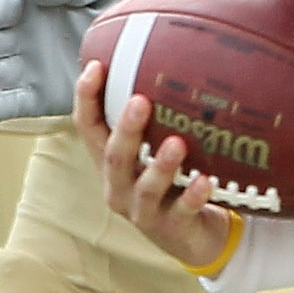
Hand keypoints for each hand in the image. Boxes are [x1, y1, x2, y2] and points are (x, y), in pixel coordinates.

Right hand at [75, 56, 235, 270]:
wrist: (194, 239)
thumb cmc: (173, 183)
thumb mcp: (158, 148)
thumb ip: (161, 115)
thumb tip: (179, 53)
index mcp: (111, 162)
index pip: (89, 127)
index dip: (87, 98)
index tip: (97, 66)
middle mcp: (118, 185)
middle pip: (114, 156)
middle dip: (126, 129)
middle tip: (140, 101)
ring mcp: (142, 211)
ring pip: (144, 188)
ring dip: (160, 166)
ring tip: (176, 143)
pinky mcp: (170, 229)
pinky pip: (182, 211)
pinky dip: (193, 196)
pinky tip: (206, 181)